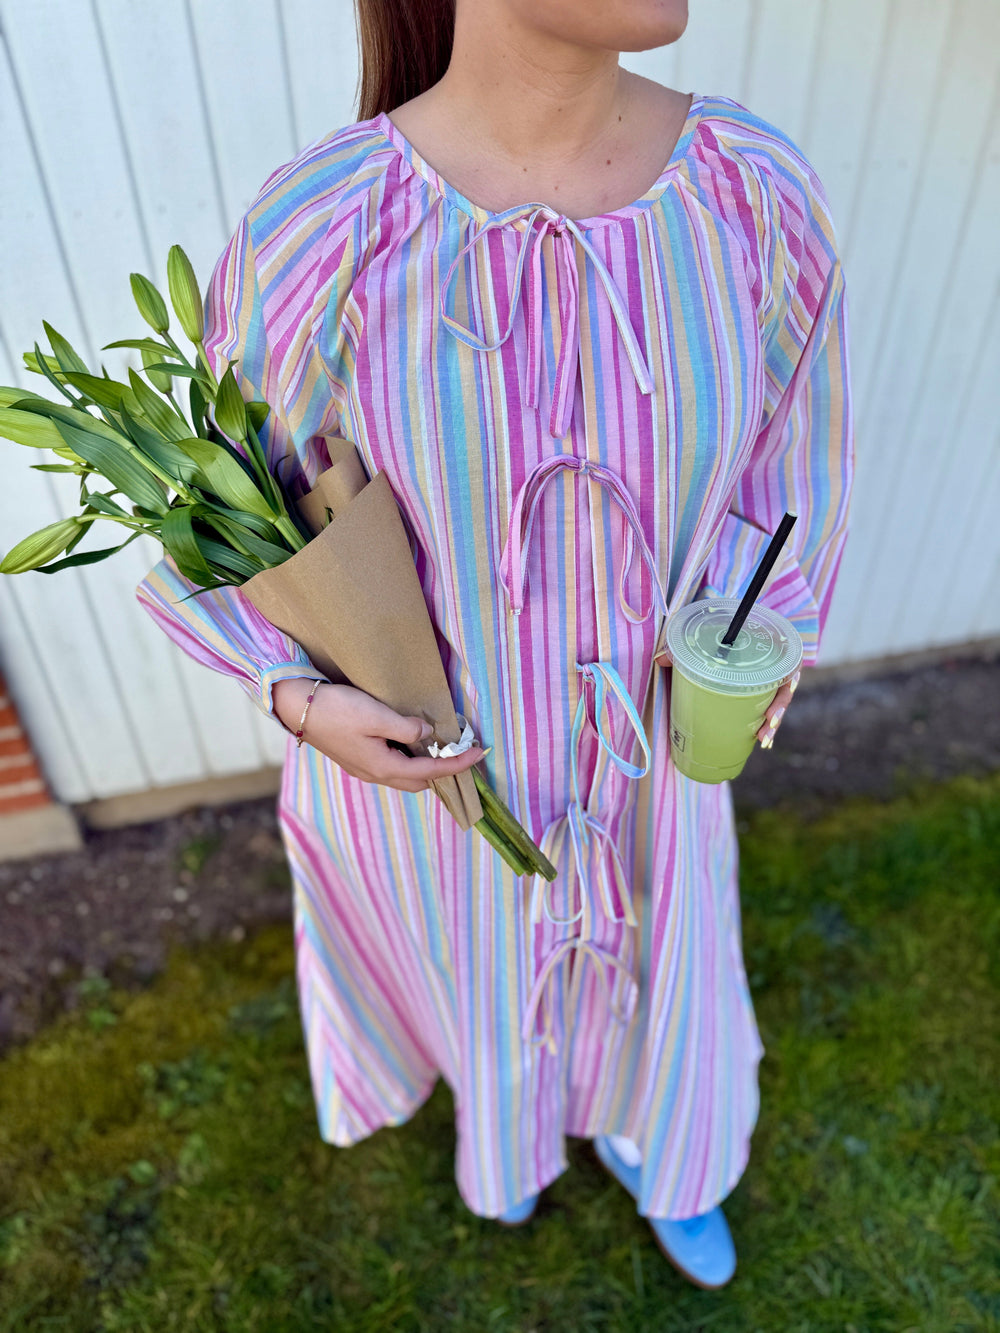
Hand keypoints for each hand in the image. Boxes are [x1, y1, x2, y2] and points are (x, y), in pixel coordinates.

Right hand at [272, 678, 485, 792]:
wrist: (296, 707)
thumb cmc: (336, 709)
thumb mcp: (376, 715)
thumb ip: (406, 728)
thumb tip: (427, 735)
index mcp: (382, 767)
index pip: (430, 773)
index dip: (457, 764)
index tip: (478, 754)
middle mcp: (374, 774)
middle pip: (418, 782)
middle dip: (442, 771)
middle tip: (460, 751)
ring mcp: (363, 767)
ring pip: (403, 774)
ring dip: (424, 764)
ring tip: (439, 745)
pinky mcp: (356, 757)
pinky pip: (391, 764)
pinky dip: (408, 757)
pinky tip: (411, 740)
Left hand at [654, 650, 801, 749]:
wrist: (722, 637)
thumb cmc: (718, 636)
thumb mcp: (704, 639)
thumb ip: (683, 647)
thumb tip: (659, 659)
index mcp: (768, 650)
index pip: (787, 662)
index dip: (790, 678)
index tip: (786, 690)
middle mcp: (771, 668)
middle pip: (783, 689)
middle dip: (779, 709)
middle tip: (769, 722)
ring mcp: (764, 685)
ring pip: (774, 705)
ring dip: (772, 724)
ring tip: (763, 739)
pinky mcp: (755, 697)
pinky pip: (763, 712)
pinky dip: (763, 727)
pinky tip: (762, 742)